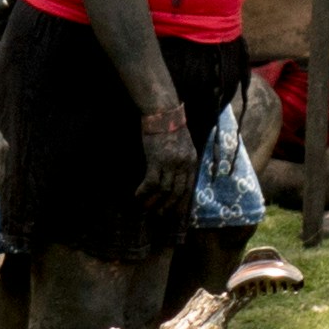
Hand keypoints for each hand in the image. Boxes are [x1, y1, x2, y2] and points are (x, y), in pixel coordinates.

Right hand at [135, 102, 197, 220]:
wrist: (163, 113)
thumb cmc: (171, 127)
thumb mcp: (184, 145)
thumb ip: (183, 160)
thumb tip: (177, 176)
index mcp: (191, 161)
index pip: (189, 187)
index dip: (182, 202)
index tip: (176, 213)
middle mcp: (183, 164)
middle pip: (178, 192)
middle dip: (169, 206)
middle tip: (160, 215)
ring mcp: (170, 163)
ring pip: (165, 190)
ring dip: (155, 201)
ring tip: (147, 209)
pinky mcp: (156, 160)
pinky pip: (151, 183)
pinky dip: (144, 191)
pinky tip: (137, 195)